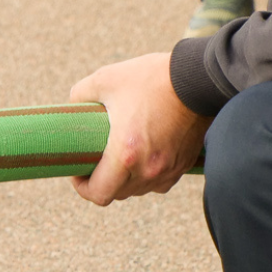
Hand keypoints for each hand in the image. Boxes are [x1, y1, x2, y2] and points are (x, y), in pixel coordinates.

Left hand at [68, 52, 209, 205]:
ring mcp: (169, 170)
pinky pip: (159, 181)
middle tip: (95, 159)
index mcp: (126, 154)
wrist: (198, 77)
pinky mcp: (184, 165)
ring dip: (125, 179)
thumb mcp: (106, 79)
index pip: (99, 194)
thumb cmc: (152, 78)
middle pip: (117, 194)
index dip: (82, 187)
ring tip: (119, 155)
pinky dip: (148, 174)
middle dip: (102, 181)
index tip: (78, 171)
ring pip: (139, 189)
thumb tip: (72, 105)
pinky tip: (143, 154)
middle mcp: (149, 169)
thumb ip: (81, 93)